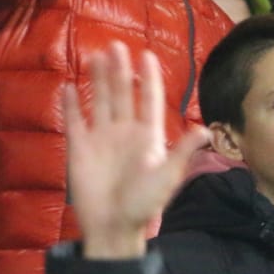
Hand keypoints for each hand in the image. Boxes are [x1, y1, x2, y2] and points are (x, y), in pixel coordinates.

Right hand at [63, 43, 209, 260]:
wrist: (113, 228)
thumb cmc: (143, 205)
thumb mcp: (167, 177)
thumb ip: (182, 152)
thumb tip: (204, 130)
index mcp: (147, 136)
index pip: (149, 100)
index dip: (148, 78)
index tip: (146, 55)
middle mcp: (124, 132)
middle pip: (122, 94)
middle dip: (119, 70)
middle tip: (115, 46)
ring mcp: (101, 138)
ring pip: (100, 101)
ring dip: (97, 79)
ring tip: (95, 56)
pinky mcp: (79, 149)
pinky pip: (75, 121)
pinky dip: (71, 104)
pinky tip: (69, 85)